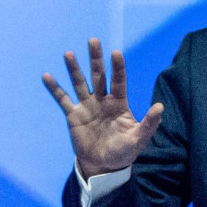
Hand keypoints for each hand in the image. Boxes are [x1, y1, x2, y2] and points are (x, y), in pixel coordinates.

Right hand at [43, 38, 163, 177]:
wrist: (104, 166)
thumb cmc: (124, 151)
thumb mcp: (139, 139)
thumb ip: (149, 123)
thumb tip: (160, 106)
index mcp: (119, 103)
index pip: (118, 81)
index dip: (117, 67)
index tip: (116, 53)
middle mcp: (102, 100)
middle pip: (98, 75)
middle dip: (96, 59)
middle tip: (94, 40)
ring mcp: (87, 106)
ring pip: (80, 83)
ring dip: (74, 69)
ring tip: (69, 53)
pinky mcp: (74, 116)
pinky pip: (63, 99)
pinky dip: (55, 88)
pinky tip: (47, 76)